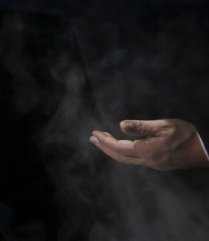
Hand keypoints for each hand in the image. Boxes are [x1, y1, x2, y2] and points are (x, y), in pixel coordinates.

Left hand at [89, 119, 208, 170]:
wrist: (205, 149)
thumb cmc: (185, 134)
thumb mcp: (163, 126)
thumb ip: (141, 126)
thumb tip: (121, 126)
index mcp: (147, 151)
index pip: (120, 148)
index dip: (105, 142)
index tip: (94, 134)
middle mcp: (148, 161)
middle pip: (121, 157)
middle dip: (105, 148)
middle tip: (93, 139)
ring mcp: (154, 165)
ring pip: (128, 160)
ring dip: (113, 151)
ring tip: (103, 141)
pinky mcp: (159, 165)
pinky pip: (135, 160)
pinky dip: (124, 152)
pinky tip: (122, 146)